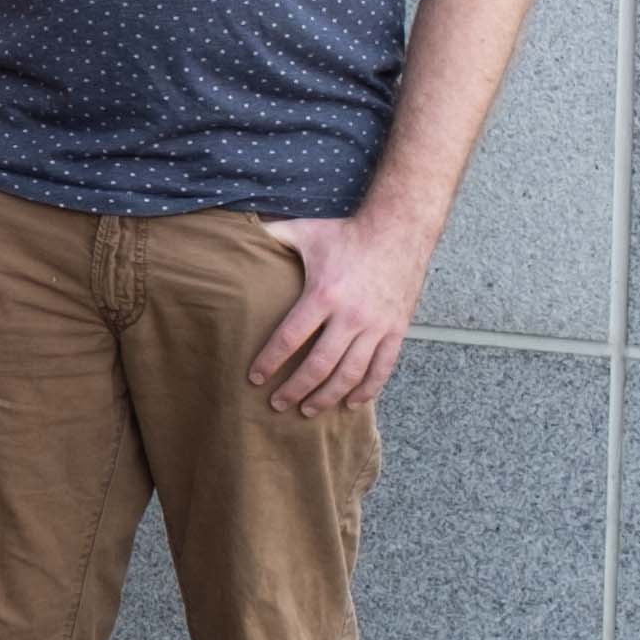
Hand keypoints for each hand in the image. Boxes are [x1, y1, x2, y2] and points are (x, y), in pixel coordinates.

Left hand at [252, 211, 429, 412]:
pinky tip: (351, 403)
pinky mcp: (397, 330)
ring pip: (350, 373)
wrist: (400, 230)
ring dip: (327, 396)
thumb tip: (239, 233)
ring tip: (308, 410)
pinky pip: (383, 368)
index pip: (290, 337)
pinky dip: (367, 390)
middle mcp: (351, 315)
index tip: (255, 378)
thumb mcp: (306, 232)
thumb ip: (272, 236)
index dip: (270, 361)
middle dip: (295, 389)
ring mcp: (377, 326)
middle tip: (277, 404)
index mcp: (324, 294)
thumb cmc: (347, 233)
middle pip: (319, 365)